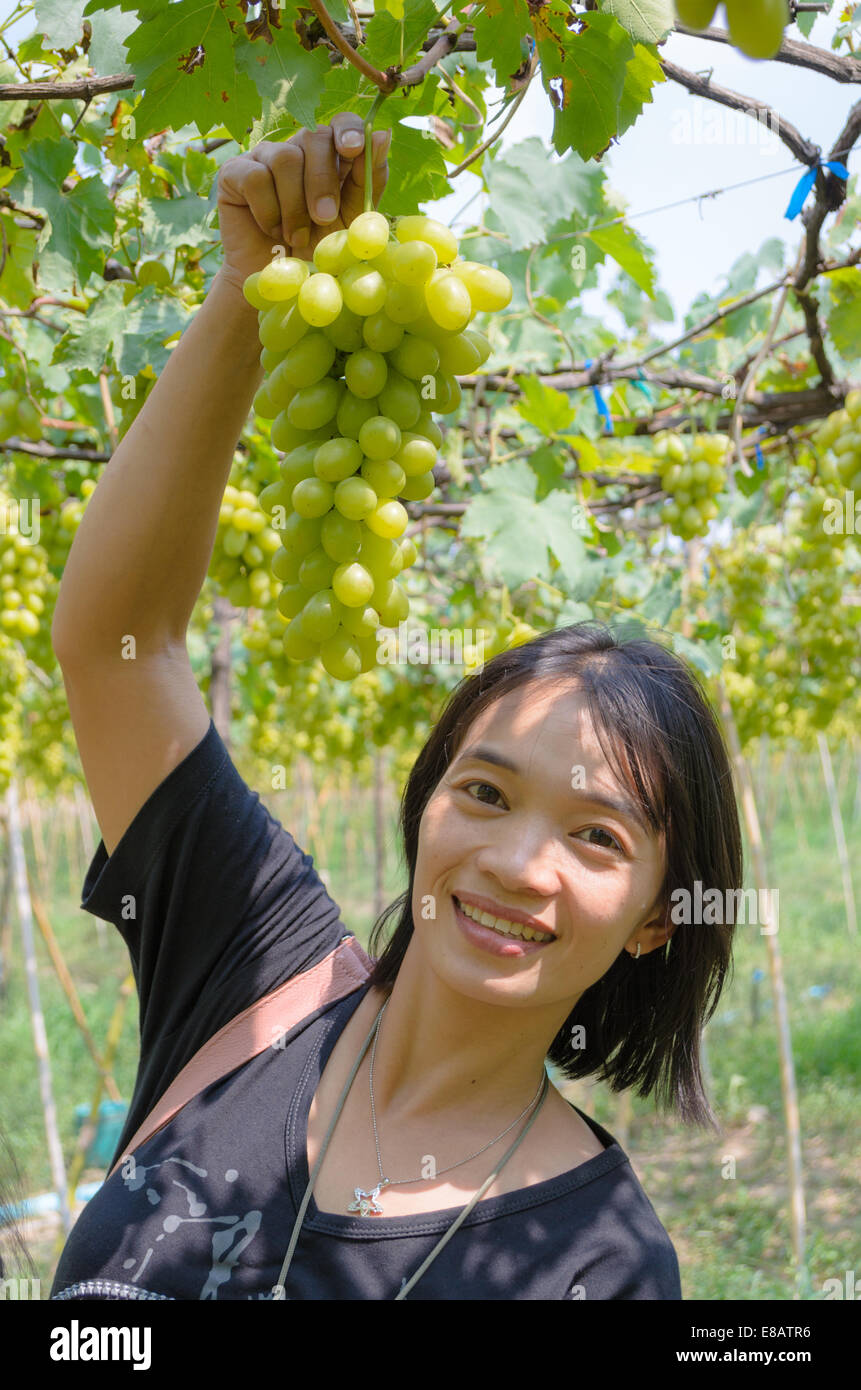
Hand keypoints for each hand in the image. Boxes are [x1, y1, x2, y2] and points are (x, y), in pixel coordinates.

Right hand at [215, 116, 390, 290]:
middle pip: (314, 136)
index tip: (353, 149)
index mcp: (330, 157)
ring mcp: (265, 158)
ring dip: (295, 205)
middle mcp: (298, 150)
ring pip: (285, 158)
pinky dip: (268, 210)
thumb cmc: (317, 251)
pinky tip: (270, 229)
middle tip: (324, 218)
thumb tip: (384, 134)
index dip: (349, 129)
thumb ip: (367, 181)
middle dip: (323, 180)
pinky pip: (256, 177)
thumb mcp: (351, 220)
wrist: (278, 283)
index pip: (342, 123)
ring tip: (296, 235)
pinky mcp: (234, 173)